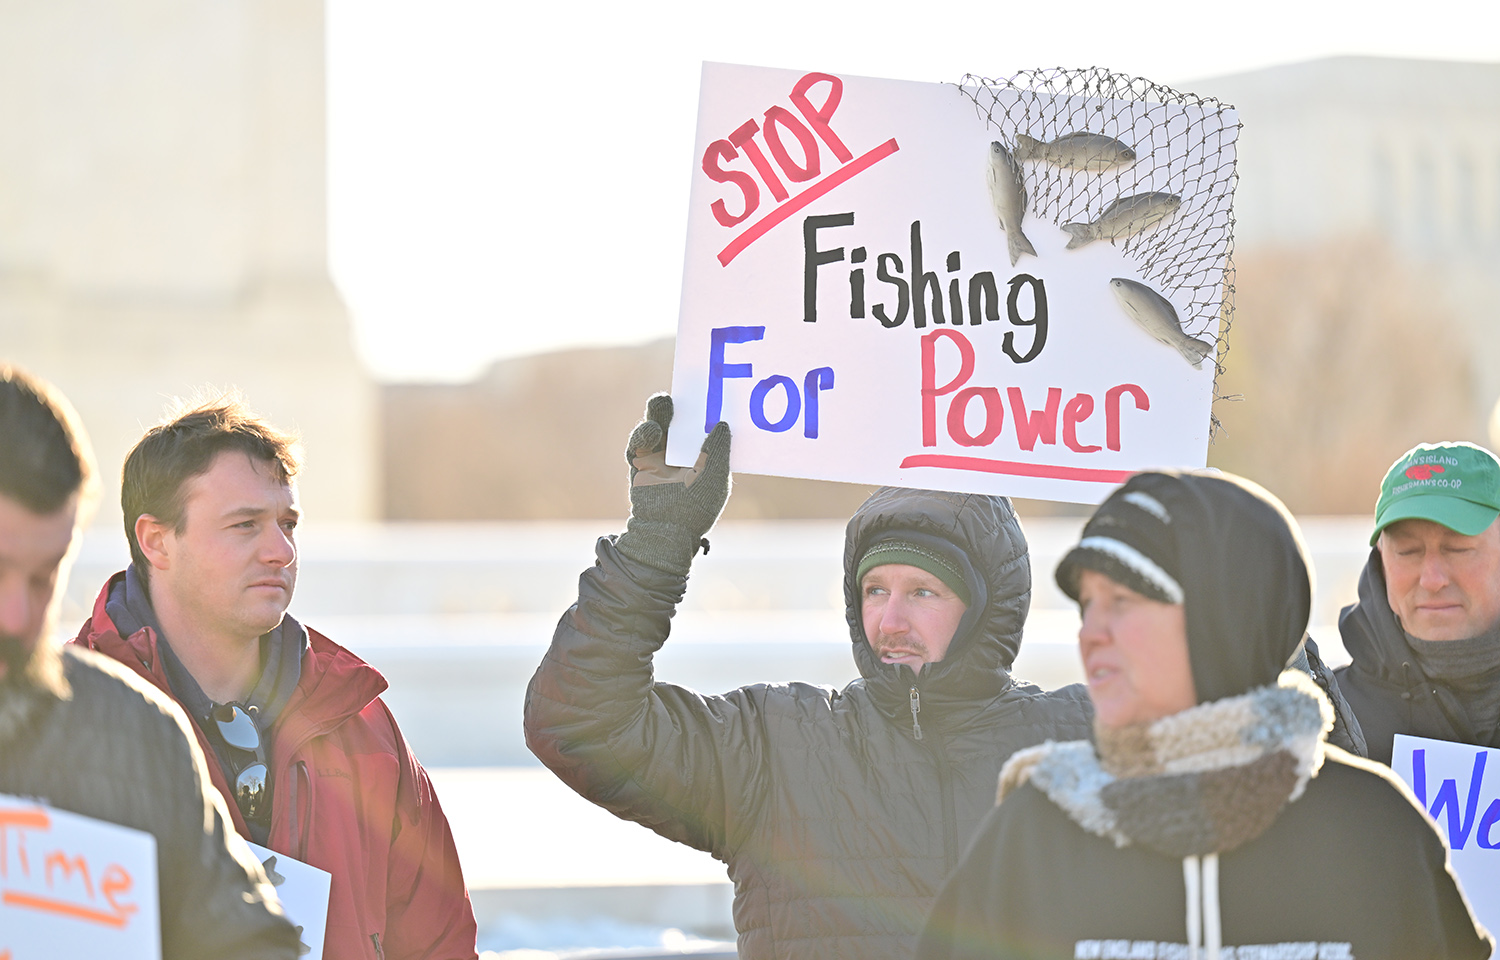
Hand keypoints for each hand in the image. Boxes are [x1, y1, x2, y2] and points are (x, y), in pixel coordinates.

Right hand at [617, 394, 730, 573]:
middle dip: (677, 405)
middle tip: (680, 392)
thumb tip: (722, 423)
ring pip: (656, 427)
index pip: (702, 425)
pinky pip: (638, 444)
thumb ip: (718, 451)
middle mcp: (680, 452)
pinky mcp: (640, 463)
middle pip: (677, 421)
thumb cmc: (697, 508)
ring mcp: (658, 457)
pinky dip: (642, 434)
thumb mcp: (715, 478)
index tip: (708, 391)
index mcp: (701, 454)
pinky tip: (651, 430)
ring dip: (658, 413)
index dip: (703, 408)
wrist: (666, 532)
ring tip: (663, 404)